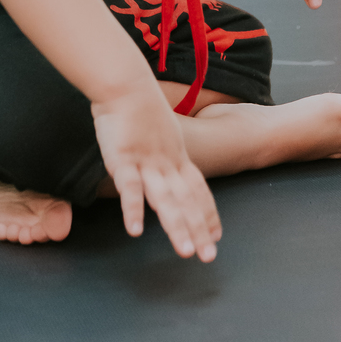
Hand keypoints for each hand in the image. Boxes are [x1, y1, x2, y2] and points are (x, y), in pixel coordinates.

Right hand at [91, 84, 222, 261]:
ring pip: (165, 200)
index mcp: (177, 156)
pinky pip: (130, 188)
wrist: (127, 85)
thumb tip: (167, 160)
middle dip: (198, 230)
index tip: (216, 235)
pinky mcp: (124, 159)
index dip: (207, 213)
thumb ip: (164, 149)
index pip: (198, 190)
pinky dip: (133, 209)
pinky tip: (136, 231)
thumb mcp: (162, 130)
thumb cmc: (140, 104)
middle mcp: (168, 163)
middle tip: (209, 256)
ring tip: (186, 251)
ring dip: (176, 226)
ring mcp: (148, 163)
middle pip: (187, 201)